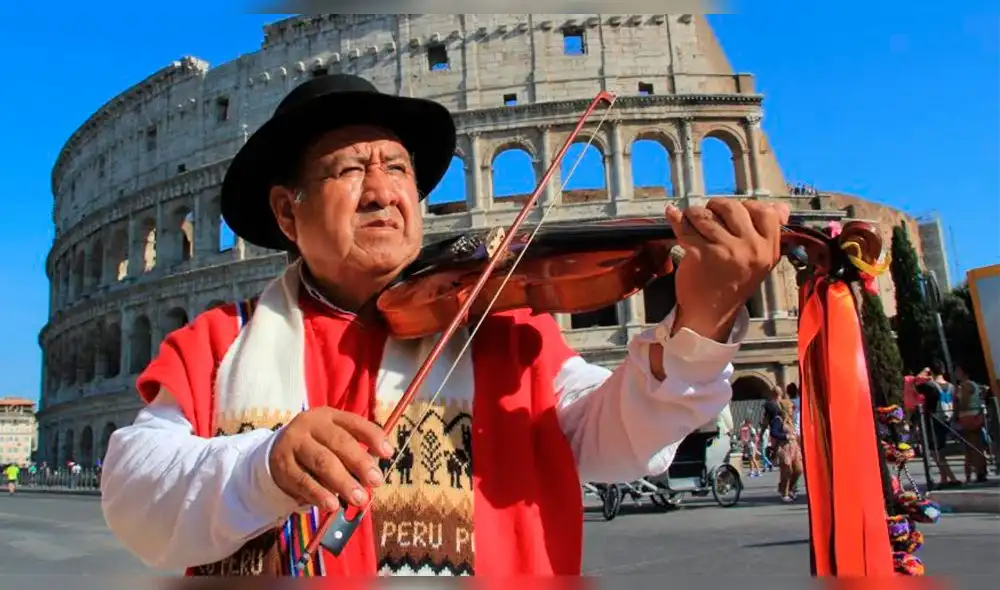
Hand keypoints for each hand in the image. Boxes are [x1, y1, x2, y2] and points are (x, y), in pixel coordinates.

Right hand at [269, 407, 393, 512]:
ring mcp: (294, 443)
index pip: (355, 423)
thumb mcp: (335, 440)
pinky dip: (318, 494)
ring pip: (321, 461)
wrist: (279, 451)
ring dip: (342, 482)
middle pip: (339, 442)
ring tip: (358, 498)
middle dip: (360, 462)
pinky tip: (331, 505)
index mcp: (330, 416)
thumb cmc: (319, 446)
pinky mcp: (283, 465)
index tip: (388, 453)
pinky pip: (302, 480)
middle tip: (375, 482)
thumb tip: (374, 473)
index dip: (373, 436)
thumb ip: (356, 452)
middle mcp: (311, 425)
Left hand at [665, 199, 789, 341]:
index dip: (746, 205)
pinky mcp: (701, 254)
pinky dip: (677, 221)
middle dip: (716, 206)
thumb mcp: (760, 261)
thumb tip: (781, 207)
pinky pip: (686, 227)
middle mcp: (750, 249)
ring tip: (691, 220)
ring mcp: (726, 251)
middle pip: (733, 207)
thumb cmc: (732, 284)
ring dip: (693, 213)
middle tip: (709, 214)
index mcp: (768, 249)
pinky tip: (675, 218)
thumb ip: (769, 233)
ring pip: (706, 215)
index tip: (733, 214)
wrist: (710, 313)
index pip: (765, 211)